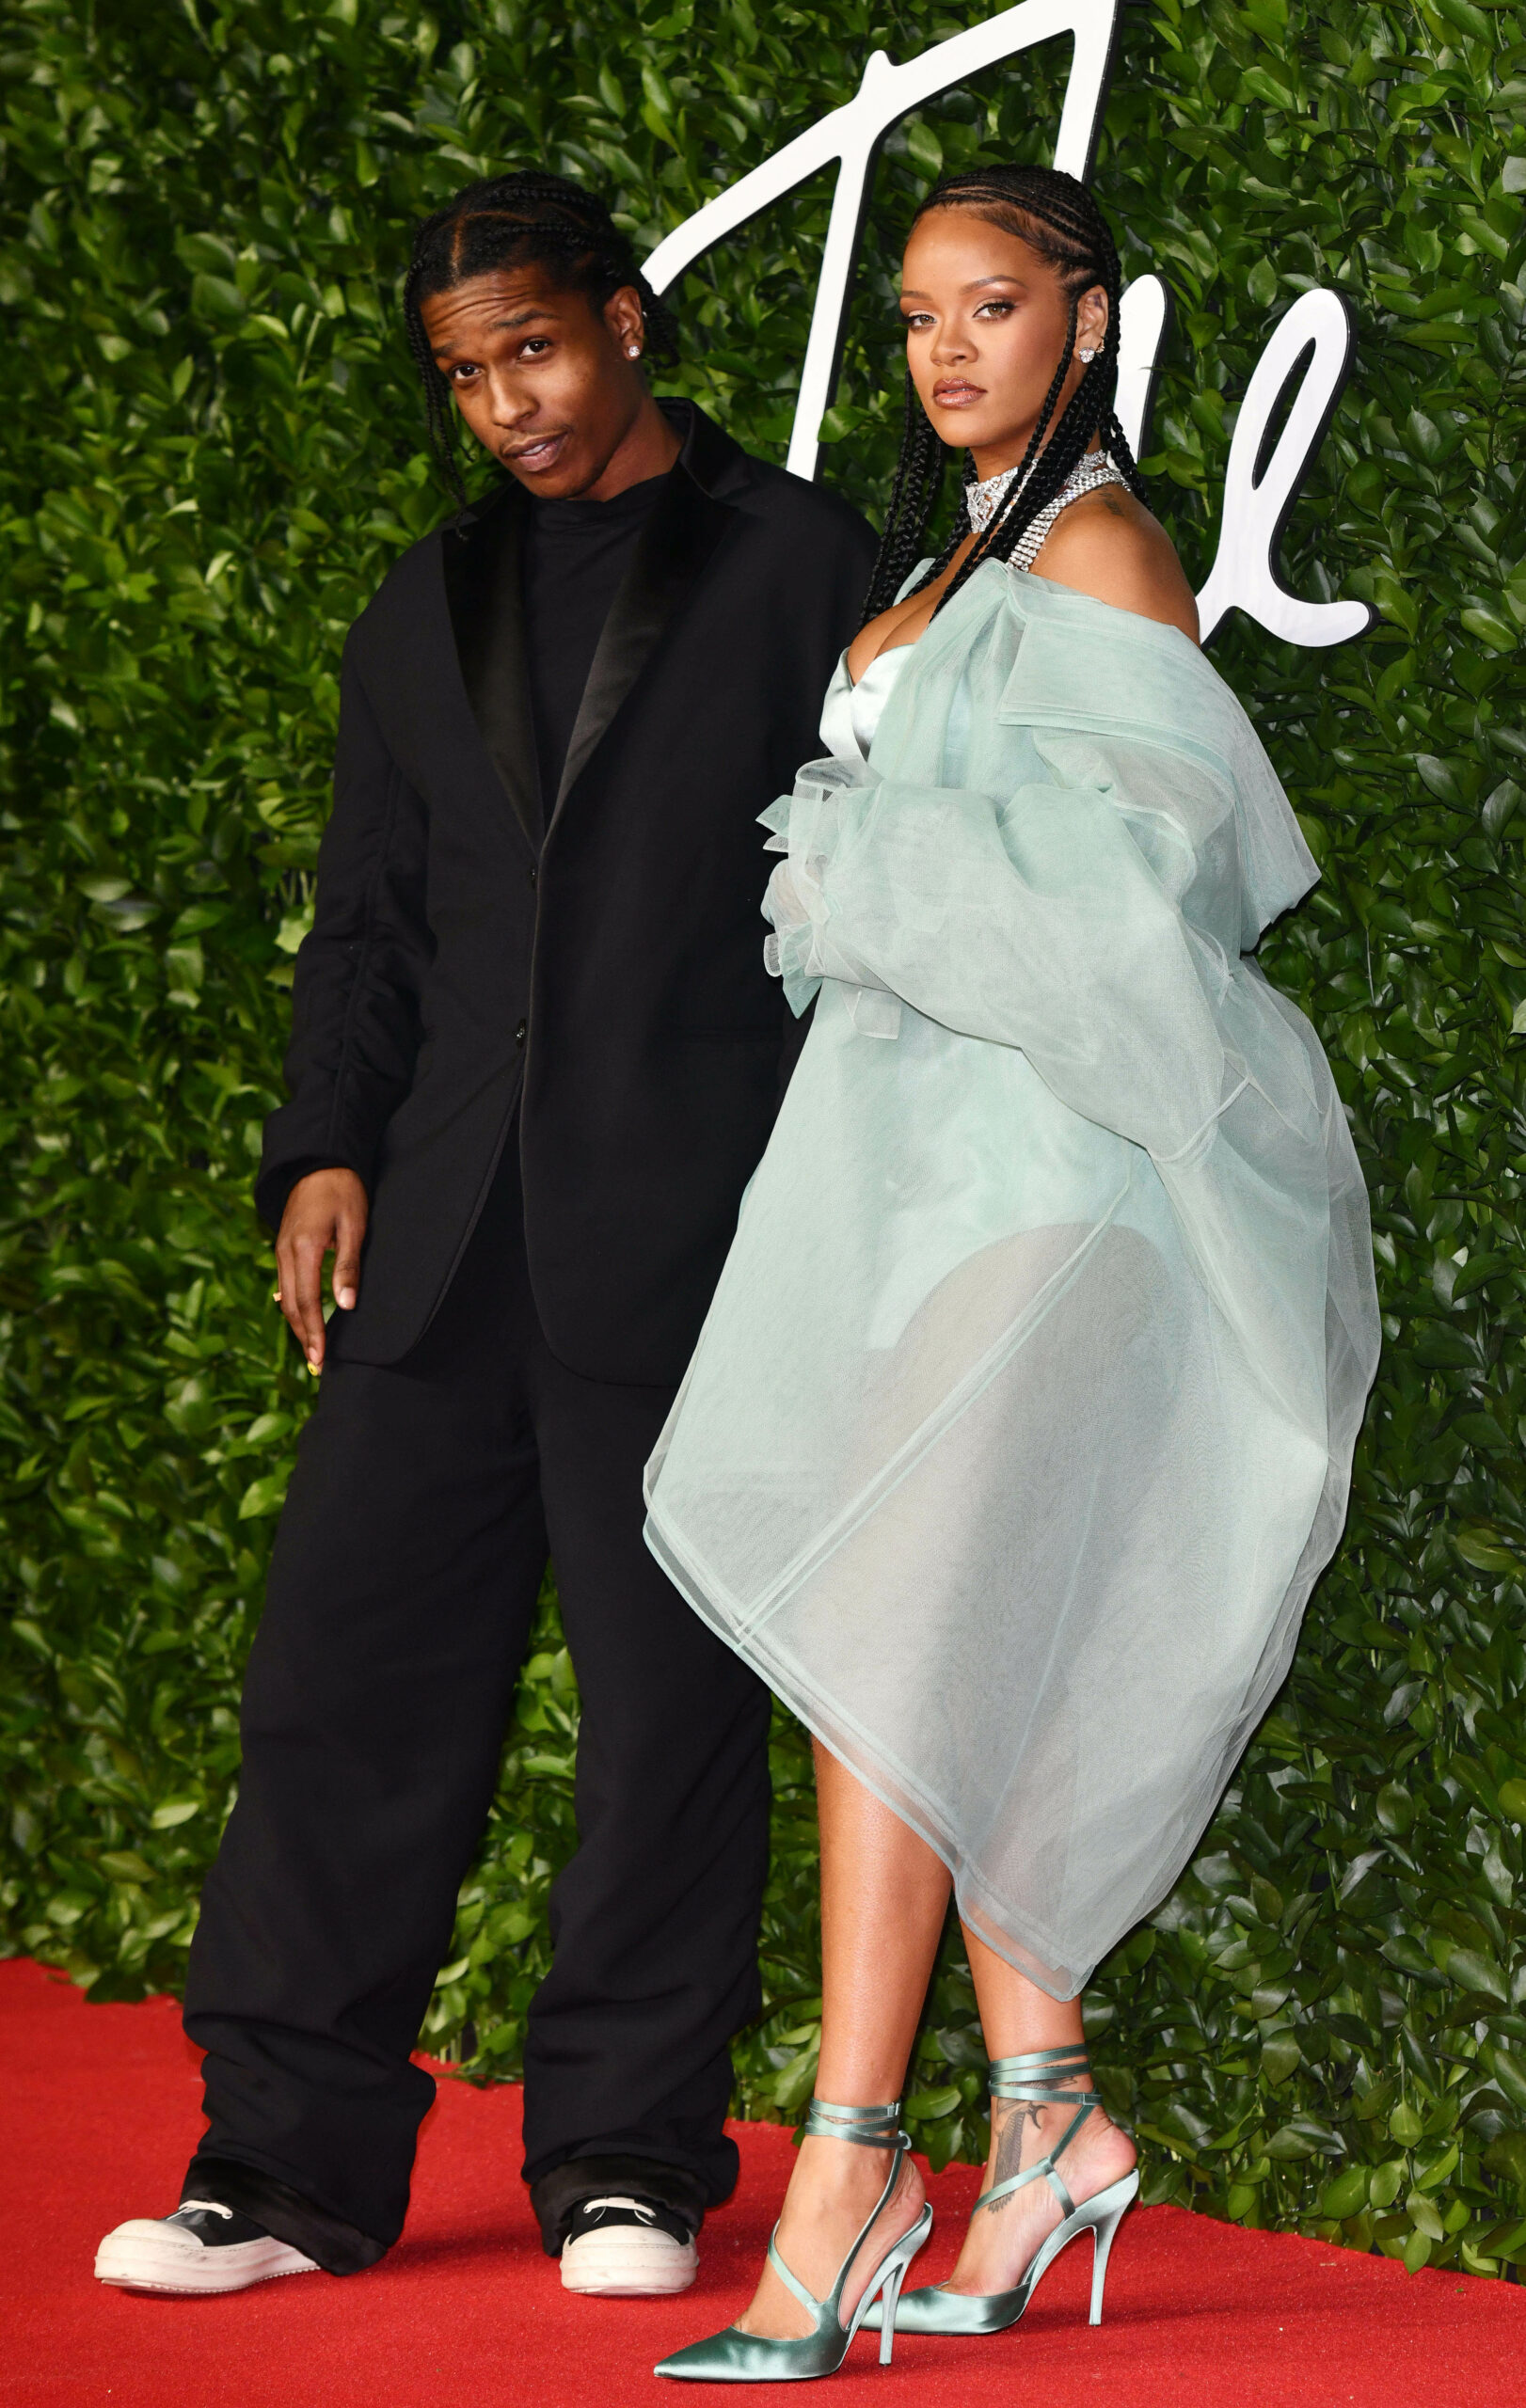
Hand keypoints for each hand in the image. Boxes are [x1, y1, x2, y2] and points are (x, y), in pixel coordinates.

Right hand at [274, 1168, 367, 1373]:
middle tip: (317, 1363)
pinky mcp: (283, 1247)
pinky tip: (301, 1320)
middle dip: (303, 1336)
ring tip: (311, 1349)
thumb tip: (345, 1305)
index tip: (321, 1357)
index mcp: (304, 1248)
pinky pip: (285, 1284)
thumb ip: (347, 1265)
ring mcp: (281, 1249)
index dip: (314, 1332)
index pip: (307, 1301)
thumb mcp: (353, 1225)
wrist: (318, 1162)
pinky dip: (293, 1306)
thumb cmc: (343, 1190)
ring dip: (297, 1325)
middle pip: (291, 1305)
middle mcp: (286, 1252)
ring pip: (284, 1297)